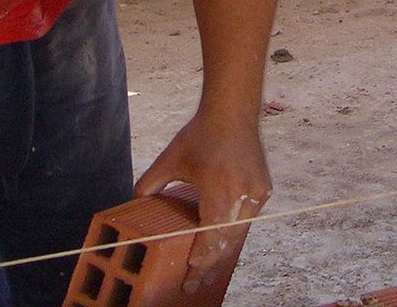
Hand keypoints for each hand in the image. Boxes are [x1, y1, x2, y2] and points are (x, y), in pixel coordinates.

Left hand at [134, 110, 269, 294]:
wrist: (233, 113)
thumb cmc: (201, 135)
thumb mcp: (171, 158)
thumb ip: (151, 182)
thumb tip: (133, 200)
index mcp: (219, 191)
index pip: (210, 237)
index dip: (200, 260)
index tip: (190, 277)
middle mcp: (242, 195)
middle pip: (226, 241)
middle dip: (210, 263)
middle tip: (195, 283)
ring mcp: (256, 193)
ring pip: (239, 232)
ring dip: (223, 249)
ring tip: (209, 268)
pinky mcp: (263, 189)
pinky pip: (247, 217)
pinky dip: (234, 230)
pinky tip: (223, 240)